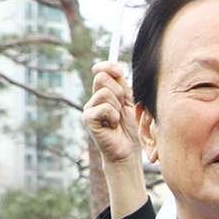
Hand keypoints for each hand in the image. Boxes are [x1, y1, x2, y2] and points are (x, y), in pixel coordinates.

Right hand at [83, 63, 149, 218]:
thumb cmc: (130, 129)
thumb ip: (122, 86)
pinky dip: (113, 117)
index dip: (109, 67)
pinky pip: (104, 108)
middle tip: (121, 107)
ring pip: (105, 93)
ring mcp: (89, 109)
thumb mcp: (129, 103)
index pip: (101, 71)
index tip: (120, 72)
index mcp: (104, 93)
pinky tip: (112, 126)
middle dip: (118, 92)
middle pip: (102, 78)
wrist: (127, 151)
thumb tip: (117, 68)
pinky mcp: (88, 119)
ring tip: (117, 120)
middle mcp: (93, 99)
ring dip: (118, 107)